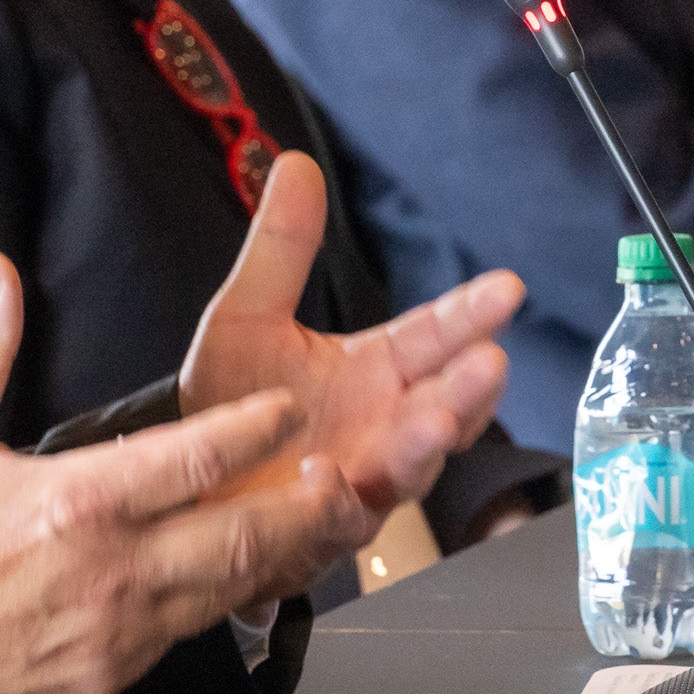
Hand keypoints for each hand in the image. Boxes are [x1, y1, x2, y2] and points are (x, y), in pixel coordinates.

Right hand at [0, 255, 372, 693]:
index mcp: (72, 505)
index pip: (189, 457)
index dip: (250, 430)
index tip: (287, 406)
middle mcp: (106, 575)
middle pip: (239, 539)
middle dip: (302, 509)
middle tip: (350, 478)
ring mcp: (111, 637)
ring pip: (222, 594)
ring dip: (274, 560)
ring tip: (322, 525)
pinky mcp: (103, 681)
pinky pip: (181, 637)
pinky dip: (218, 605)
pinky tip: (241, 581)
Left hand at [183, 154, 522, 522]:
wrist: (186, 485)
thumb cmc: (234, 401)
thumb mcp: (247, 316)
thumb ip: (281, 249)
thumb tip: (295, 162)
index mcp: (376, 371)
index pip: (435, 337)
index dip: (471, 314)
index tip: (506, 286)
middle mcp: (382, 428)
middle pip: (443, 407)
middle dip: (469, 388)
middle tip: (491, 362)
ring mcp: (358, 482)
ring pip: (408, 468)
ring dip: (424, 446)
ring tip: (433, 421)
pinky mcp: (317, 531)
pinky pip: (337, 521)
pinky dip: (337, 501)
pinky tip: (329, 474)